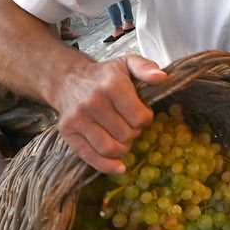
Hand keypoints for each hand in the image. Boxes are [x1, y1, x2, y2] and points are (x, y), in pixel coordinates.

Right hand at [52, 54, 168, 174]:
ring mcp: (79, 118)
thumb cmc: (103, 75)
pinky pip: (90, 157)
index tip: (141, 114)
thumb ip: (146, 67)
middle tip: (129, 125)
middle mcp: (93, 102)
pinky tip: (119, 167)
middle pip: (127, 135)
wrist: (67, 79)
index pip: (140, 117)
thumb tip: (162, 77)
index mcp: (112, 85)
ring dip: (123, 148)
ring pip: (110, 148)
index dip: (145, 119)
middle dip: (134, 133)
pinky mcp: (68, 131)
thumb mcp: (127, 63)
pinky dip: (107, 166)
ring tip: (122, 138)